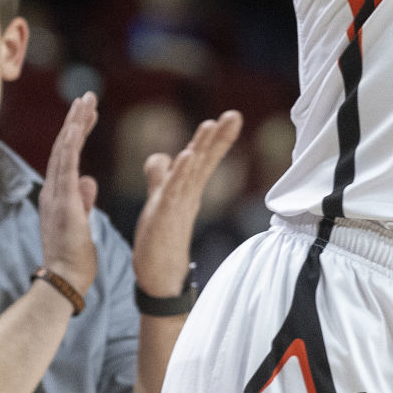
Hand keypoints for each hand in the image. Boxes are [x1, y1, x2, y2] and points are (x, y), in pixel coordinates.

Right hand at [39, 93, 99, 298]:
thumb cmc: (75, 256)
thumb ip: (84, 200)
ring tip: (85, 101)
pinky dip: (71, 143)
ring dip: (74, 124)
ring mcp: (55, 195)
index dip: (77, 133)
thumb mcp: (83, 222)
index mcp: (58, 195)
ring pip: (63, 150)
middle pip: (64, 147)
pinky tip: (78, 125)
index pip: (67, 156)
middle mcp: (52, 190)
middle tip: (87, 96)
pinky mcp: (63, 201)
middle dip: (76, 119)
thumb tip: (89, 181)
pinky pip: (66, 165)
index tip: (87, 113)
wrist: (65, 279)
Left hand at [133, 111, 243, 295]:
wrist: (158, 277)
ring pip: (192, 172)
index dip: (217, 138)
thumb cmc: (160, 240)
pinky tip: (187, 156)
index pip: (203, 158)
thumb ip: (159, 176)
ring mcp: (177, 205)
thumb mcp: (158, 200)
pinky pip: (174, 191)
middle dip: (218, 137)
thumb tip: (162, 156)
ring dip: (202, 149)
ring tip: (212, 125)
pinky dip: (181, 173)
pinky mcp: (165, 216)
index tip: (231, 116)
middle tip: (234, 115)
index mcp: (186, 189)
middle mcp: (186, 195)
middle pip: (204, 161)